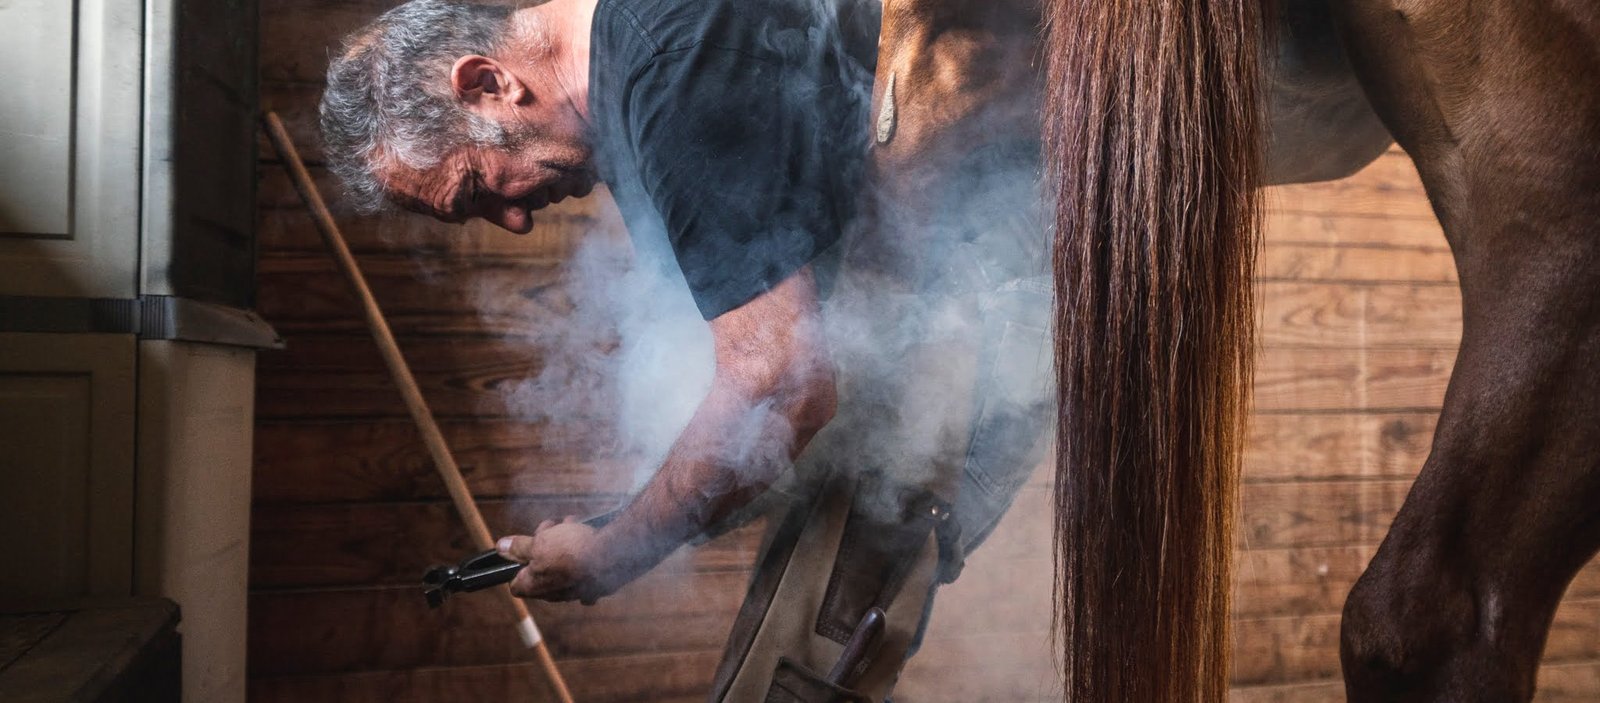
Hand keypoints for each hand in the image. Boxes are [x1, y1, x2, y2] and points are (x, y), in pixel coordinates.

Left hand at [497, 516, 619, 604]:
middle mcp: (555, 594)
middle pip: (541, 570)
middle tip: (551, 528)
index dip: (516, 565)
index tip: (522, 550)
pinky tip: (588, 539)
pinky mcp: (598, 586)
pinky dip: (585, 554)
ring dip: (564, 544)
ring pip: (563, 566)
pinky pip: (585, 569)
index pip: (515, 584)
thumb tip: (501, 547)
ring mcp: (577, 592)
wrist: (614, 554)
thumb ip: (520, 547)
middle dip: (543, 545)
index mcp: (536, 587)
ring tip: (572, 525)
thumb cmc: (574, 550)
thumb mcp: (540, 542)